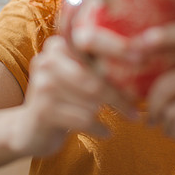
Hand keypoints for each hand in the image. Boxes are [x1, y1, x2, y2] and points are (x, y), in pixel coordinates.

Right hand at [11, 34, 132, 157]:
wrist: (29, 129)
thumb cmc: (66, 100)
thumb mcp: (79, 76)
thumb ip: (100, 65)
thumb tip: (144, 57)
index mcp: (58, 45)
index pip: (92, 42)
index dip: (119, 48)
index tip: (143, 58)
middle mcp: (48, 60)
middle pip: (95, 78)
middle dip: (121, 94)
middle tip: (139, 107)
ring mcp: (43, 84)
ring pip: (92, 99)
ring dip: (114, 110)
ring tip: (127, 116)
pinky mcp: (42, 110)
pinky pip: (83, 118)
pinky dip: (99, 127)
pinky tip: (107, 131)